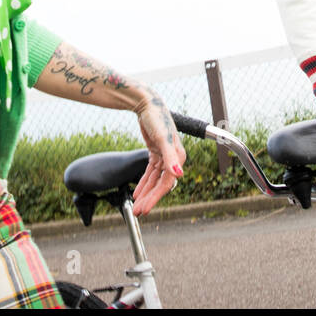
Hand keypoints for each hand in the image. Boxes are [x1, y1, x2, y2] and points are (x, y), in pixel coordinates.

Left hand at [130, 92, 186, 216]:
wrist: (147, 104)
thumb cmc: (157, 117)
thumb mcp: (162, 138)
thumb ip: (170, 157)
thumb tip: (178, 174)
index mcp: (178, 156)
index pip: (167, 183)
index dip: (155, 197)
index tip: (145, 209)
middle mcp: (173, 158)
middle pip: (160, 184)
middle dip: (149, 199)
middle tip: (138, 212)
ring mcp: (164, 156)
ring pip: (154, 180)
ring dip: (145, 193)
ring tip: (136, 206)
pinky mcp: (156, 153)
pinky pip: (150, 173)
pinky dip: (144, 182)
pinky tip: (137, 192)